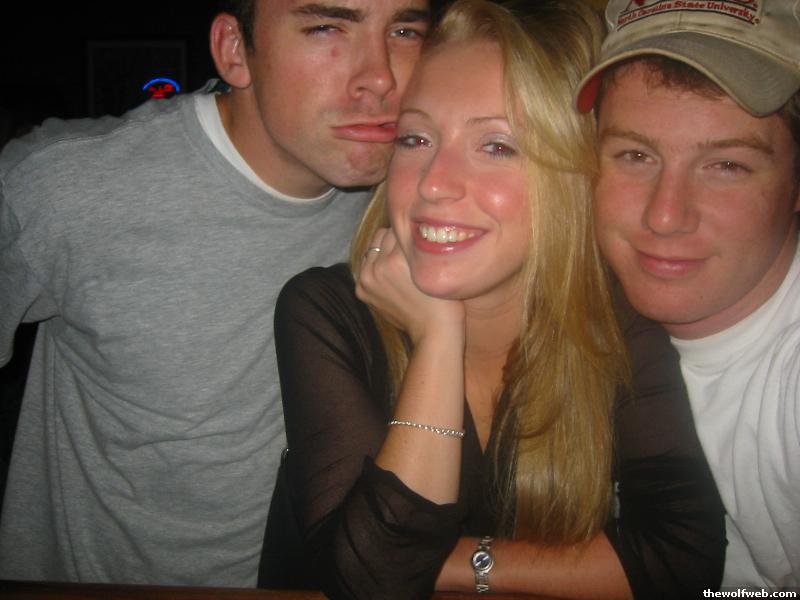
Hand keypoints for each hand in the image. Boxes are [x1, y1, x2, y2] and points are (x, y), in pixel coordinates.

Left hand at [357, 228, 464, 344]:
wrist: (434, 331)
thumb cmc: (444, 297)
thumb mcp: (435, 263)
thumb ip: (419, 242)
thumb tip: (411, 221)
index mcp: (396, 260)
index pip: (401, 226)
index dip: (414, 230)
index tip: (421, 233)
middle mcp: (377, 267)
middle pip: (384, 234)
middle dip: (397, 239)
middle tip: (412, 250)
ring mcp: (367, 280)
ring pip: (374, 248)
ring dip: (385, 251)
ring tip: (401, 265)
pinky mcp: (362, 290)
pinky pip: (368, 265)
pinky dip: (378, 266)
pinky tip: (393, 277)